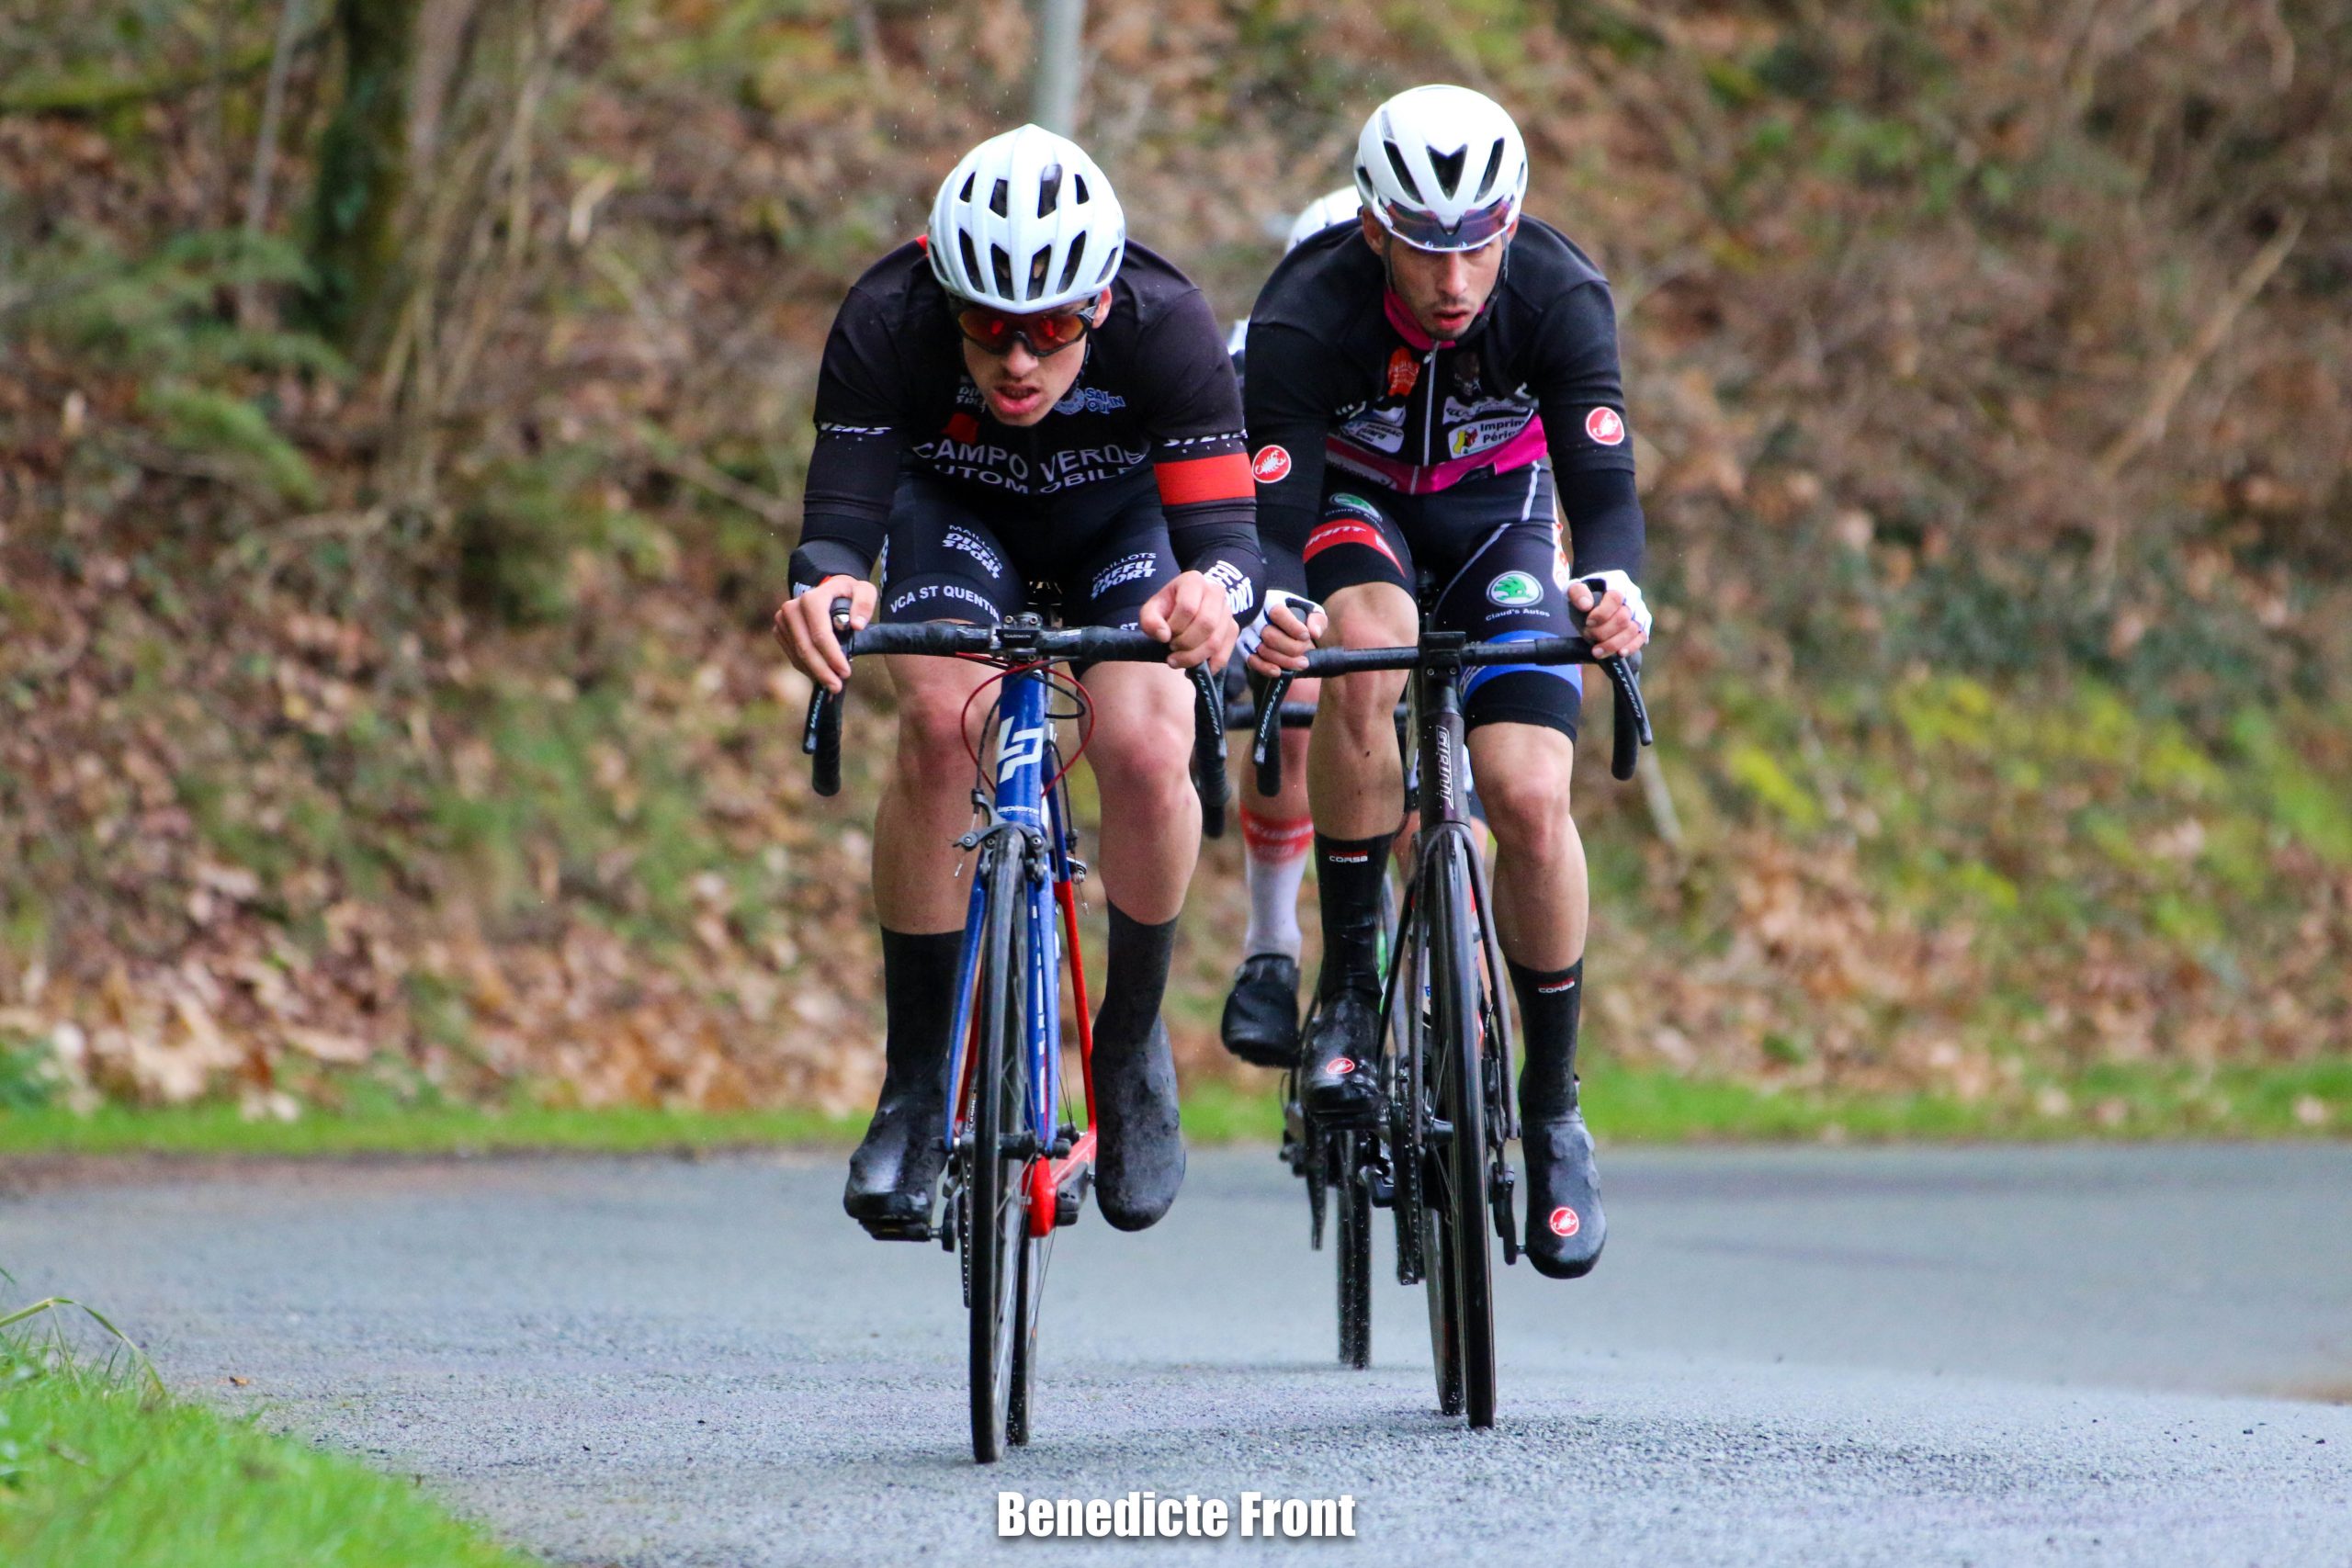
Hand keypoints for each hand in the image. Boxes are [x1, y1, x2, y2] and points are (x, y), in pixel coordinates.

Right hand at [772, 576, 878, 691]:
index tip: (846, 672)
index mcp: (811, 599)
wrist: (827, 591)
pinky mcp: (779, 630)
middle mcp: (791, 608)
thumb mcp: (864, 591)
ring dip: (815, 673)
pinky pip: (792, 656)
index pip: (820, 634)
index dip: (832, 656)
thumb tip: (857, 625)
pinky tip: (821, 674)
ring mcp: (782, 620)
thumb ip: (864, 603)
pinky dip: (807, 668)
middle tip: (837, 687)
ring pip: (797, 655)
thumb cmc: (848, 593)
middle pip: (805, 648)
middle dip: (822, 671)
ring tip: (832, 684)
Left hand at [1137, 570, 1237, 669]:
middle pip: (1206, 624)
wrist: (1185, 606)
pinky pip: (1224, 653)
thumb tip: (1164, 635)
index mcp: (1194, 581)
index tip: (1165, 635)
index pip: (1188, 608)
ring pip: (1215, 641)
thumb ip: (1149, 620)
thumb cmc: (1168, 607)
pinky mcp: (1233, 629)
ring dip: (1194, 657)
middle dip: (1185, 643)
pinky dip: (1208, 666)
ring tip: (1178, 659)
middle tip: (1171, 648)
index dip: (1175, 627)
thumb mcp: (1151, 609)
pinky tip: (1193, 669)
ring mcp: (1228, 611)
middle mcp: (1216, 592)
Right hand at [1243, 591, 1325, 677]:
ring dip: (1284, 660)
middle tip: (1306, 650)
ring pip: (1262, 650)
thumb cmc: (1297, 615)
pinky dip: (1265, 668)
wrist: (1281, 620)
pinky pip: (1251, 660)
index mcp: (1271, 601)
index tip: (1306, 636)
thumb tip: (1314, 633)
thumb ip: (1317, 618)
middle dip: (1291, 647)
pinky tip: (1279, 671)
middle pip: (1269, 635)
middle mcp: (1255, 616)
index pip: (1277, 613)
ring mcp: (1248, 632)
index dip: (1292, 627)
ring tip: (1302, 663)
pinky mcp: (1245, 647)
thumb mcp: (1310, 611)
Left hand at [1567, 570, 1650, 657]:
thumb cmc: (1585, 594)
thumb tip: (1585, 605)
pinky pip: (1642, 637)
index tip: (1588, 622)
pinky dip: (1631, 647)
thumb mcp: (1574, 588)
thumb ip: (1577, 592)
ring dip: (1613, 643)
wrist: (1594, 598)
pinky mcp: (1643, 624)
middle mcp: (1633, 594)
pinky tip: (1619, 654)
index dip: (1602, 613)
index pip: (1616, 597)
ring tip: (1596, 651)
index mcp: (1618, 581)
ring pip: (1633, 630)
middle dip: (1604, 631)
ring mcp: (1640, 609)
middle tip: (1588, 635)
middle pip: (1624, 618)